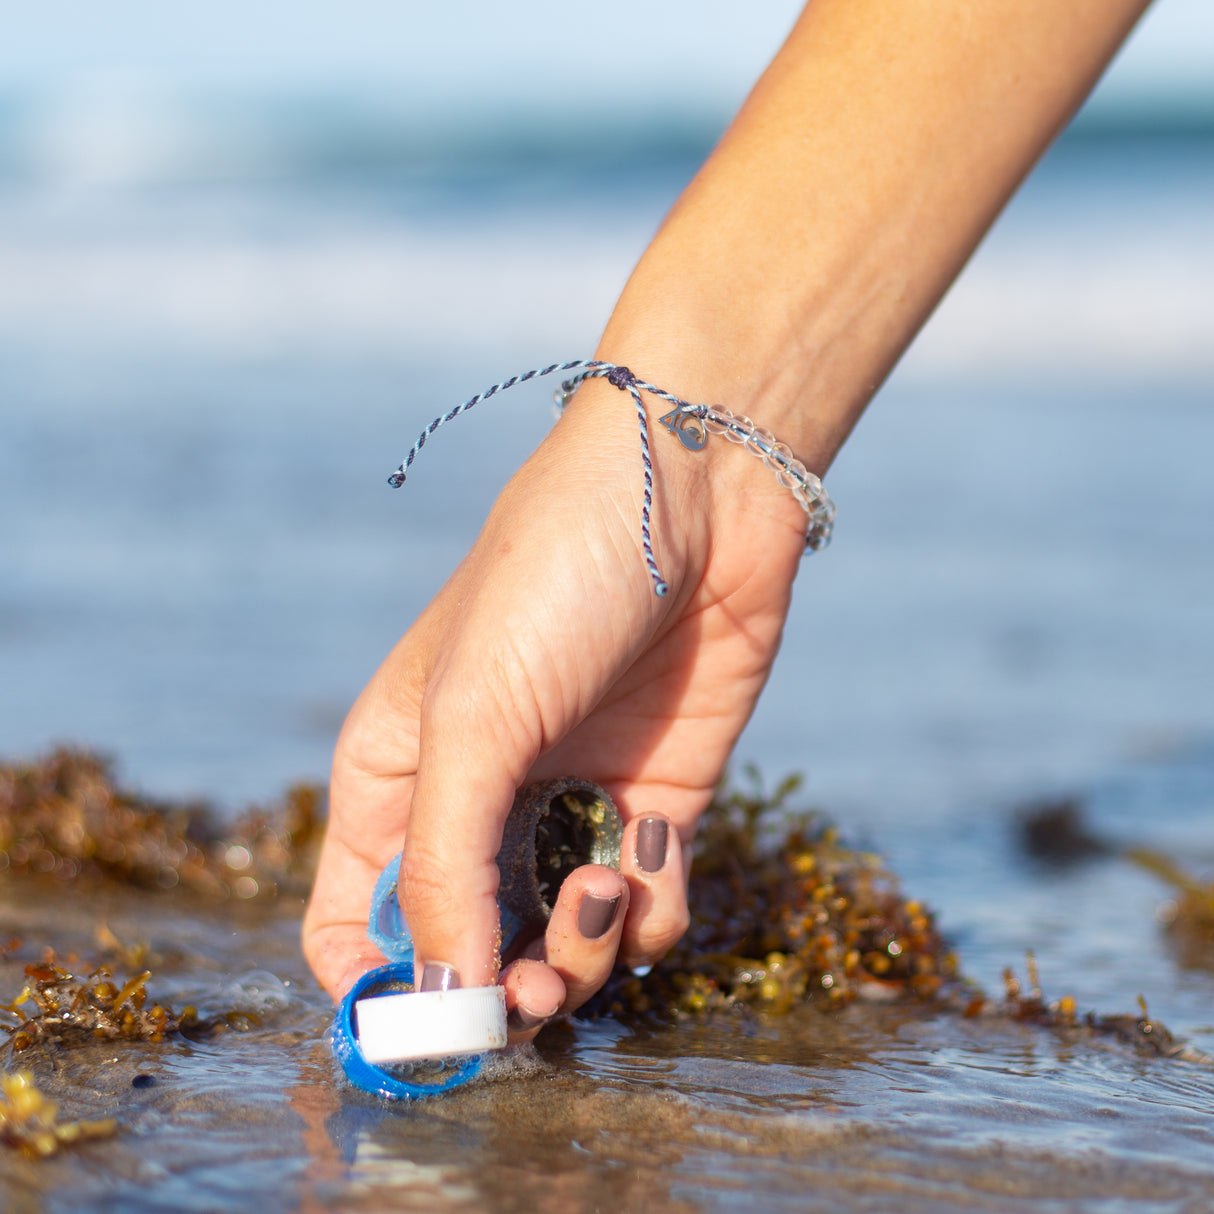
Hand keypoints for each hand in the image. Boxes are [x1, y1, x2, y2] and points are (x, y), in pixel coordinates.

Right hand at [302, 375, 805, 1037]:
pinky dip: (652, 909)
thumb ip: (444, 866)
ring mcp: (568, 807)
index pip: (351, 925)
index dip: (381, 992)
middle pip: (467, 954)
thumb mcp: (472, 721)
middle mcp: (476, 805)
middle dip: (501, 990)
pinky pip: (646, 909)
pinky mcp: (653, 803)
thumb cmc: (551, 583)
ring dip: (581, 949)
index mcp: (394, 782)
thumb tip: (442, 996)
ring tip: (602, 884)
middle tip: (535, 993)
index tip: (432, 1025)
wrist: (693, 498)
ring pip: (561, 946)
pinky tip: (652, 846)